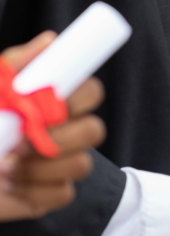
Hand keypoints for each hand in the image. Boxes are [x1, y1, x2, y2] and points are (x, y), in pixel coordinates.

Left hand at [0, 32, 105, 221]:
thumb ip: (14, 66)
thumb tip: (51, 41)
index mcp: (47, 103)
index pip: (89, 91)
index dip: (81, 97)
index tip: (54, 102)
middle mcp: (58, 131)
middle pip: (95, 130)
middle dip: (63, 137)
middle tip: (27, 140)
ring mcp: (56, 165)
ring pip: (82, 164)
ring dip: (42, 166)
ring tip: (7, 165)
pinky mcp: (48, 195)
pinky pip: (63, 193)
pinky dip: (34, 191)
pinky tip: (9, 185)